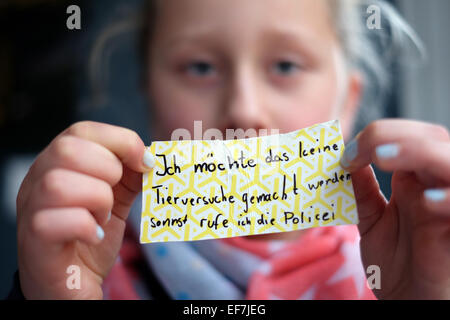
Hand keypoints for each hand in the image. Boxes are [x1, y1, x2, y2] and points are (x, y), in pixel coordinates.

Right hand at [16, 121, 153, 298]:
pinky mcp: (35, 243)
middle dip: (108, 169)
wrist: (73, 284)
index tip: (146, 162)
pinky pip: (52, 222)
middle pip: (67, 150)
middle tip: (116, 194)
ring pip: (58, 184)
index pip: (81, 130)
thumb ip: (130, 175)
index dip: (120, 140)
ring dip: (96, 199)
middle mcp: (36, 182)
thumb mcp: (115, 198)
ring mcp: (31, 212)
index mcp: (57, 164)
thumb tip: (150, 156)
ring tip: (102, 217)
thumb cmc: (92, 235)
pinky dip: (86, 226)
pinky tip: (96, 235)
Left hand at [341, 119, 449, 298]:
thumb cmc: (395, 265)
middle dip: (396, 136)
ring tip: (384, 156)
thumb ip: (362, 191)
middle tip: (363, 150)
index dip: (379, 135)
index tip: (346, 154)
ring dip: (420, 152)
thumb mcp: (371, 222)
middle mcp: (437, 186)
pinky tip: (427, 201)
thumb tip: (345, 159)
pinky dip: (449, 199)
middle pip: (433, 139)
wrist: (410, 302)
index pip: (408, 137)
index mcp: (415, 181)